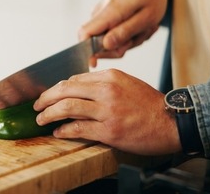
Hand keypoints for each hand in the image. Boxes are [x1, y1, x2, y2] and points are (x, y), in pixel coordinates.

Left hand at [34, 69, 180, 155]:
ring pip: (67, 107)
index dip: (57, 88)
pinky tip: (57, 132)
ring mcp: (107, 111)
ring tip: (41, 119)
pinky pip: (78, 128)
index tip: (50, 95)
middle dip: (46, 98)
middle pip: (65, 90)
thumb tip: (78, 87)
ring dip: (49, 114)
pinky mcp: (109, 130)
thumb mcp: (127, 83)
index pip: (74, 79)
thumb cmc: (149, 104)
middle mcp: (106, 90)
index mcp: (110, 76)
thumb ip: (103, 83)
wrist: (172, 122)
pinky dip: (64, 130)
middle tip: (36, 105)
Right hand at [80, 0, 167, 66]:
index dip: (86, 50)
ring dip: (126, 41)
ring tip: (142, 28)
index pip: (85, 32)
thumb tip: (105, 45)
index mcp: (111, 10)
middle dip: (118, 47)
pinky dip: (125, 35)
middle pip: (96, 42)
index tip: (94, 63)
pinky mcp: (103, 16)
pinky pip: (110, 34)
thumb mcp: (147, 16)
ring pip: (106, 40)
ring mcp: (100, 13)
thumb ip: (125, 31)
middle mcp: (100, 11)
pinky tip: (136, 26)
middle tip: (139, 37)